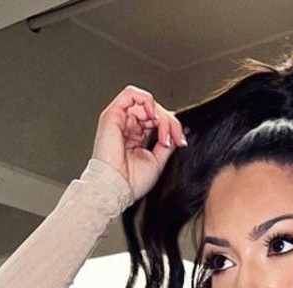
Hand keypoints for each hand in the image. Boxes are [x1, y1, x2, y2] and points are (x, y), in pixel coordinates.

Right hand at [92, 85, 187, 201]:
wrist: (116, 188)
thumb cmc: (130, 182)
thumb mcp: (157, 161)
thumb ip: (166, 143)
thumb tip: (177, 132)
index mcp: (135, 136)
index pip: (157, 120)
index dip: (172, 127)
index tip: (181, 141)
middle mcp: (127, 126)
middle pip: (154, 110)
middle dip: (170, 122)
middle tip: (175, 139)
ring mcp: (120, 119)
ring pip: (146, 102)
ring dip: (160, 114)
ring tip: (163, 131)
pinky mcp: (112, 115)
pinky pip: (131, 94)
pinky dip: (146, 101)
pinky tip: (153, 116)